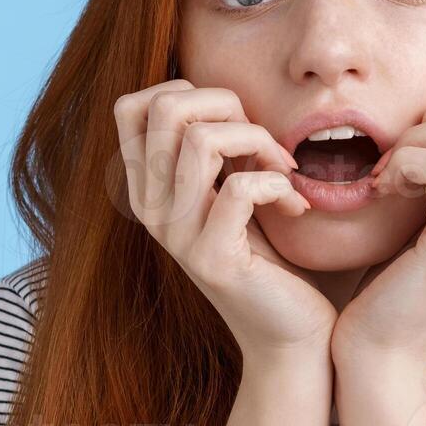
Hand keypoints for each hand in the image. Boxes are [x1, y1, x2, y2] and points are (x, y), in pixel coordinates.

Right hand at [113, 79, 335, 357]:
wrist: (289, 334)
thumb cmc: (270, 255)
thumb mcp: (230, 189)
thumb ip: (213, 149)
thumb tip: (217, 94)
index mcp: (147, 187)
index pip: (131, 105)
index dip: (188, 91)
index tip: (232, 122)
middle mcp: (150, 209)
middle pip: (164, 108)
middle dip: (227, 105)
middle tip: (263, 141)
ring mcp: (176, 235)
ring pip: (201, 141)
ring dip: (258, 141)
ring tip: (284, 169)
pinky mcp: (212, 259)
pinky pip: (239, 190)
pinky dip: (278, 183)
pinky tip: (294, 205)